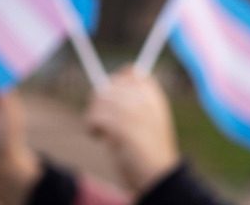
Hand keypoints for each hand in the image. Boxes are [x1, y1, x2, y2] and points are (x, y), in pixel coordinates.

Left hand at [86, 67, 180, 192]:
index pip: (131, 72)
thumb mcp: (146, 121)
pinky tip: (98, 137)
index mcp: (154, 97)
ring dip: (94, 116)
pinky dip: (91, 127)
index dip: (117, 81)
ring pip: (99, 101)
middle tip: (101, 120)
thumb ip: (131, 102)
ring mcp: (134, 111)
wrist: (159, 177)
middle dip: (99, 102)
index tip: (111, 97)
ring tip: (101, 132)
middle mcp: (145, 100)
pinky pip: (94, 117)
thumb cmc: (149, 152)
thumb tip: (105, 85)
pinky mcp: (121, 126)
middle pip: (109, 86)